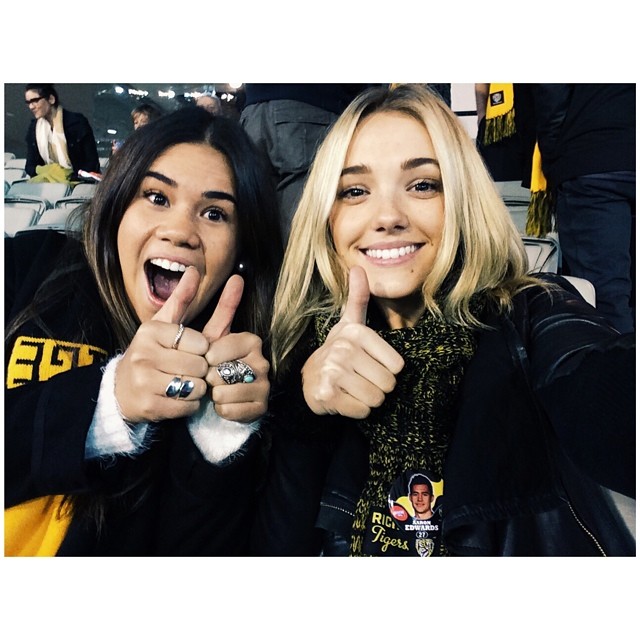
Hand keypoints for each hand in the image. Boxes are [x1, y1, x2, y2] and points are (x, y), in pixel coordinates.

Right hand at [115, 267, 210, 422]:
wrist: (121, 390)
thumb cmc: (151, 353)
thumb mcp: (164, 325)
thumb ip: (182, 298)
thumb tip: (196, 270)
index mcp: (150, 332)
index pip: (199, 342)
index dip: (202, 350)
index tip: (191, 351)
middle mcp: (143, 355)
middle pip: (199, 366)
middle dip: (201, 370)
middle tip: (187, 370)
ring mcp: (144, 382)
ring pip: (195, 386)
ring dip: (197, 388)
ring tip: (182, 383)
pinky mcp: (148, 406)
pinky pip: (188, 406)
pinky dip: (189, 404)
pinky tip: (176, 398)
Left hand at [203, 274, 269, 422]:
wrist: (213, 395)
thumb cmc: (207, 362)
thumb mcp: (206, 333)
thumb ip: (214, 305)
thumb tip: (223, 274)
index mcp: (251, 340)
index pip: (219, 350)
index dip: (207, 358)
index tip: (207, 359)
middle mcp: (262, 361)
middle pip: (221, 373)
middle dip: (208, 378)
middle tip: (211, 378)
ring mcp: (264, 385)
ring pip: (225, 393)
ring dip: (213, 395)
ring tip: (216, 391)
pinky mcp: (261, 407)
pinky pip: (231, 410)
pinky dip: (221, 410)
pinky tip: (224, 404)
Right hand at [301, 266, 403, 418]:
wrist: (309, 379)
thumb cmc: (339, 352)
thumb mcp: (350, 324)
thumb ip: (358, 298)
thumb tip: (358, 267)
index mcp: (356, 332)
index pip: (398, 366)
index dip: (387, 371)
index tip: (369, 365)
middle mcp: (343, 349)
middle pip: (388, 384)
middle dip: (378, 388)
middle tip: (360, 380)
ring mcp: (333, 372)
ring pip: (376, 399)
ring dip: (368, 400)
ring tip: (353, 389)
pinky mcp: (327, 394)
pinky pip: (362, 411)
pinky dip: (357, 411)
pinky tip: (344, 399)